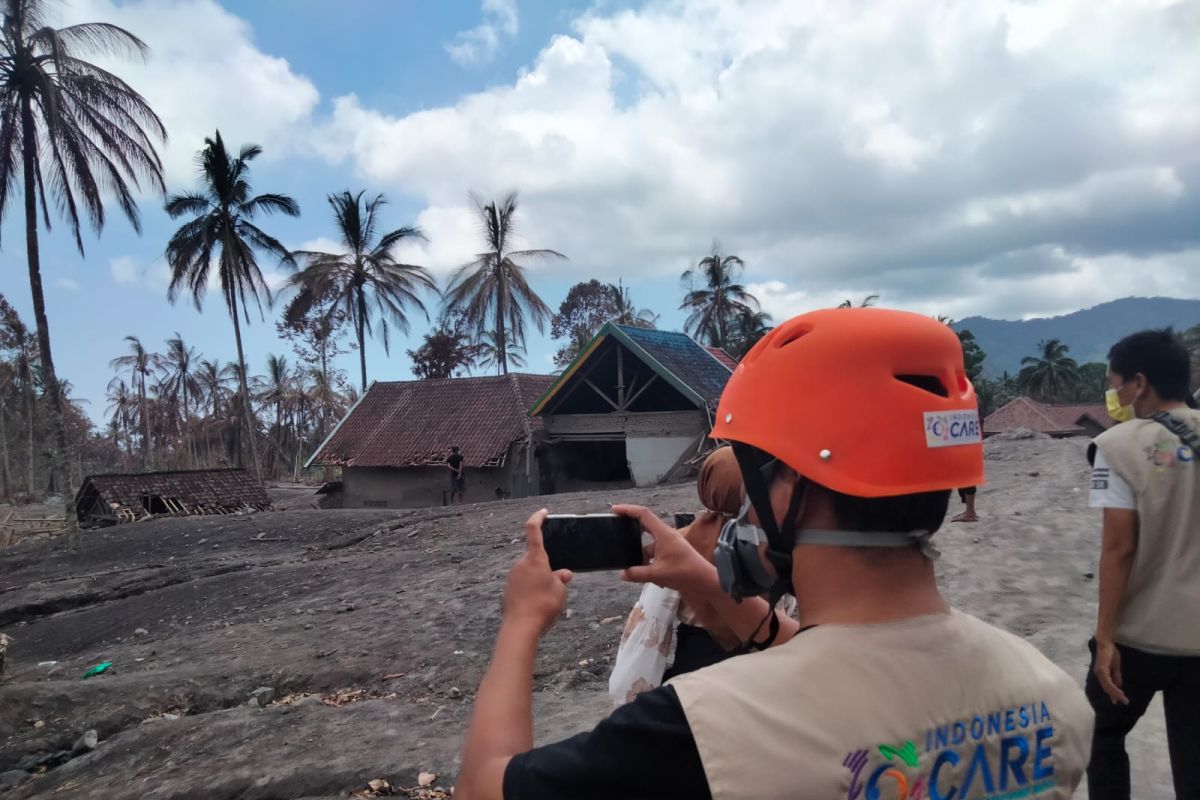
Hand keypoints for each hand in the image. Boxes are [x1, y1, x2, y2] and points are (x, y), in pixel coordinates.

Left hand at [502, 510, 572, 634]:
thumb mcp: (560, 591)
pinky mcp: (508, 589)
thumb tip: (564, 573)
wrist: (520, 627)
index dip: (538, 518)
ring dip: (538, 578)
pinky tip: (536, 603)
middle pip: (535, 557)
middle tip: (556, 582)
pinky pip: (522, 583)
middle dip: (546, 565)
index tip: (543, 513)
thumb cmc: (543, 606)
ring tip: (547, 597)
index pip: (533, 531)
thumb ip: (561, 579)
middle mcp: (521, 564)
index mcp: (535, 559)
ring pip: (529, 571)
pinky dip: (530, 588)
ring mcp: (513, 576)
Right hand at [614, 504, 718, 596]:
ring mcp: (670, 545)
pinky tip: (641, 573)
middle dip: (631, 528)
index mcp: (663, 533)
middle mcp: (666, 536)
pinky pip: (655, 553)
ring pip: (649, 544)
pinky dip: (647, 561)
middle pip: (645, 525)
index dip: (628, 510)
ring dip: (639, 551)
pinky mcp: (672, 554)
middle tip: (617, 529)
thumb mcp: (657, 574)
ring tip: (627, 560)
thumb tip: (622, 574)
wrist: (704, 581)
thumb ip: (637, 573)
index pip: (643, 514)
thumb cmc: (684, 573)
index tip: (615, 509)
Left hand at [1093, 638, 1128, 704]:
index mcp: (1102, 674)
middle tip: (1123, 702)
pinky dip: (1113, 688)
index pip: (1107, 686)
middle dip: (1115, 696)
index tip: (1117, 702)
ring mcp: (1100, 672)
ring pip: (1107, 687)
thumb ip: (1116, 676)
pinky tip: (1119, 692)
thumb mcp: (1115, 667)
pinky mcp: (1102, 670)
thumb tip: (1119, 686)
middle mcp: (1099, 675)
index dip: (1112, 694)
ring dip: (1115, 694)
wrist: (1106, 644)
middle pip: (1107, 688)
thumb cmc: (1110, 653)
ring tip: (1123, 699)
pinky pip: (1108, 682)